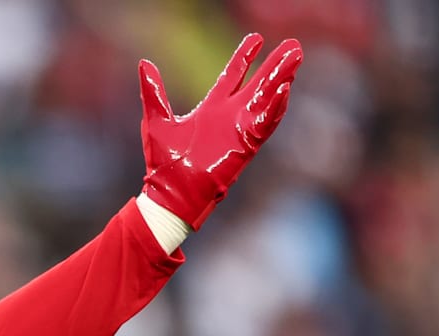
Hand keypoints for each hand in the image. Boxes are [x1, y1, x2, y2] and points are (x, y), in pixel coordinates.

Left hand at [139, 33, 302, 229]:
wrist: (170, 194)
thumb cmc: (162, 163)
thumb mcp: (157, 120)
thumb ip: (153, 92)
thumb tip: (143, 63)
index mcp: (211, 109)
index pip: (232, 76)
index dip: (245, 57)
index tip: (256, 38)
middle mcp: (229, 117)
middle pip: (257, 85)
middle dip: (274, 66)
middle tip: (292, 46)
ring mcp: (240, 131)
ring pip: (267, 100)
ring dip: (282, 81)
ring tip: (295, 59)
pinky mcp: (245, 146)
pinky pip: (265, 124)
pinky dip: (275, 108)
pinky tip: (285, 89)